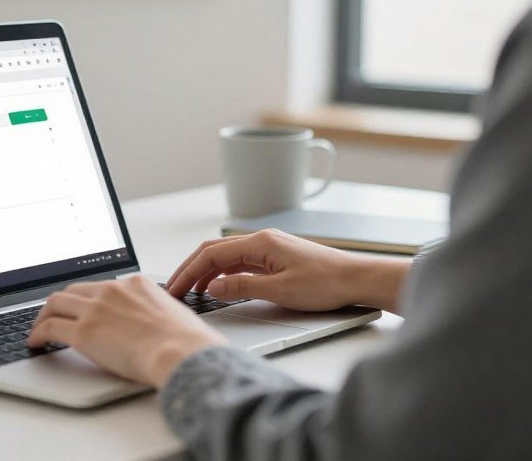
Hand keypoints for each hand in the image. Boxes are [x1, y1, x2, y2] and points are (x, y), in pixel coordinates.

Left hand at [27, 275, 226, 387]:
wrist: (181, 351)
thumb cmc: (185, 341)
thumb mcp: (172, 312)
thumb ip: (153, 311)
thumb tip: (151, 323)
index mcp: (135, 284)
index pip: (100, 286)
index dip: (86, 298)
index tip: (82, 307)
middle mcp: (112, 291)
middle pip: (74, 290)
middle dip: (61, 303)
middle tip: (54, 315)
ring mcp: (95, 309)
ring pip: (56, 302)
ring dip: (44, 315)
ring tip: (39, 328)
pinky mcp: (83, 332)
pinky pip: (50, 327)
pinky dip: (38, 333)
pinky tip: (36, 342)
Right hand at [166, 229, 409, 313]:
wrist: (357, 279)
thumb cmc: (326, 283)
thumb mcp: (280, 291)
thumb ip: (243, 288)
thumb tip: (213, 287)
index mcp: (259, 242)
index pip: (211, 254)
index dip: (188, 271)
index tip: (174, 288)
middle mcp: (261, 240)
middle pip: (214, 251)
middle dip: (191, 269)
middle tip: (174, 290)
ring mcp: (268, 248)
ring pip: (226, 256)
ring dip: (206, 272)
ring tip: (191, 291)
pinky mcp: (275, 258)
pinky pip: (240, 262)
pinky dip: (223, 274)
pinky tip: (219, 287)